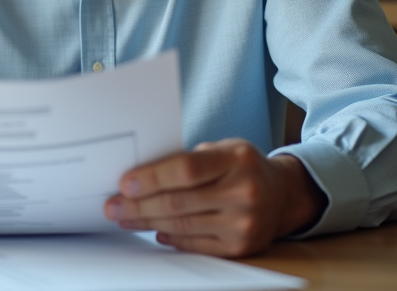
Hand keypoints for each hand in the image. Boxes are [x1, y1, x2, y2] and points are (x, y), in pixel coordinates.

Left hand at [102, 138, 324, 256]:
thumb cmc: (242, 166)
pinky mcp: (240, 248)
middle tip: (113, 206)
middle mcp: (244, 192)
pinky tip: (154, 231)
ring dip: (147, 222)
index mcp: (236, 160)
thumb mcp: (223, 149)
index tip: (124, 183)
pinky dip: (171, 237)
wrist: (283, 195)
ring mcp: (244, 223)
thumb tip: (140, 175)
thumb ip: (188, 160)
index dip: (152, 178)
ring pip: (183, 225)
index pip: (186, 169)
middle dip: (139, 205)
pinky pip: (196, 244)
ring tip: (125, 218)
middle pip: (179, 202)